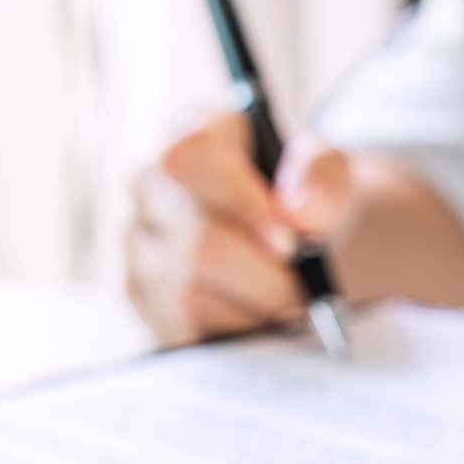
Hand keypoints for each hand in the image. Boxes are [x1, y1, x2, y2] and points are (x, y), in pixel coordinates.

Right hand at [125, 113, 355, 343]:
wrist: (295, 239)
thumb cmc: (305, 197)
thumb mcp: (329, 174)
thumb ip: (324, 180)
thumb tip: (302, 213)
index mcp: (193, 131)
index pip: (195, 160)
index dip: (243, 206)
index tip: (290, 242)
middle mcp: (150, 181)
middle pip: (197, 245)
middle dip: (265, 279)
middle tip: (303, 288)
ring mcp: (135, 237)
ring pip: (189, 296)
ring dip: (252, 309)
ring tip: (284, 300)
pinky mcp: (136, 289)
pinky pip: (179, 328)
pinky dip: (229, 331)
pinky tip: (254, 313)